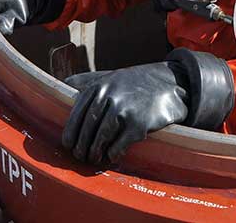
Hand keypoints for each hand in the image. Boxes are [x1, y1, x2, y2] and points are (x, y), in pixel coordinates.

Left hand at [62, 63, 188, 163]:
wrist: (169, 84)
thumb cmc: (135, 83)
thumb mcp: (111, 76)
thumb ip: (89, 80)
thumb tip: (65, 82)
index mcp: (99, 86)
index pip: (77, 114)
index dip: (71, 133)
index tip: (68, 145)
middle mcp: (109, 97)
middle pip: (87, 129)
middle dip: (81, 146)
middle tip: (80, 156)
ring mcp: (124, 110)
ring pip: (100, 139)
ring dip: (94, 152)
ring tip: (93, 159)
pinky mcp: (138, 124)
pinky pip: (119, 145)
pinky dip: (113, 154)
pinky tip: (112, 156)